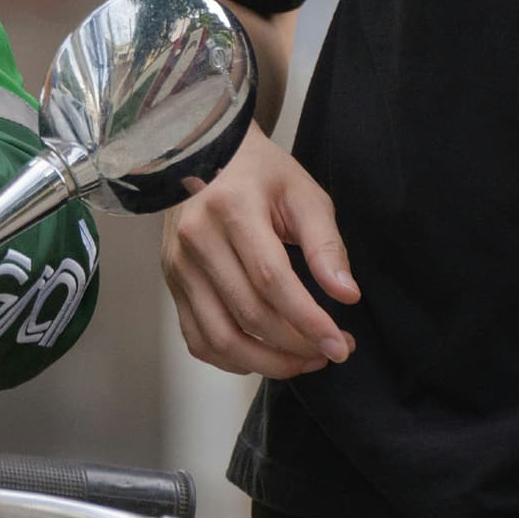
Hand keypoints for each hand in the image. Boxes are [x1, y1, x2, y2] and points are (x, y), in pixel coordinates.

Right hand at [159, 125, 357, 376]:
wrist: (203, 155)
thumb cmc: (259, 172)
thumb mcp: (303, 194)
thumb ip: (326, 245)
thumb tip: (346, 296)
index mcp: (232, 209)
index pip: (272, 280)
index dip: (308, 320)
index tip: (339, 345)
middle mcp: (197, 239)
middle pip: (248, 314)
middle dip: (296, 346)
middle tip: (331, 351)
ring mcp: (178, 265)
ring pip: (220, 338)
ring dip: (267, 363)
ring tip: (303, 360)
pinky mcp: (172, 283)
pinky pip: (198, 340)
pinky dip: (233, 360)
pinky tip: (264, 356)